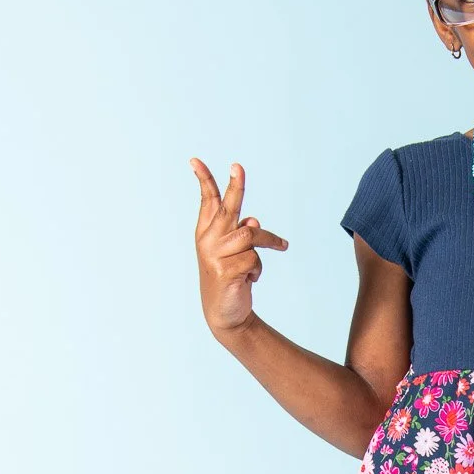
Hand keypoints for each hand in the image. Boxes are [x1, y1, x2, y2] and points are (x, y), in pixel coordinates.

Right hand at [192, 157, 288, 335]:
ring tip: (279, 246)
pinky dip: (259, 268)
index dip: (203, 180)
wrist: (225, 313)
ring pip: (251, 235)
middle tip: (238, 166)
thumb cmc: (231, 277)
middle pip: (227, 208)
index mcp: (206, 232)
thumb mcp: (235, 252)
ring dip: (269, 241)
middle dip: (235, 186)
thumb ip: (241, 232)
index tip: (195, 160)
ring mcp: (215, 256)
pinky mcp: (226, 271)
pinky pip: (255, 259)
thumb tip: (253, 221)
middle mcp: (208, 241)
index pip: (207, 201)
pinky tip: (250, 279)